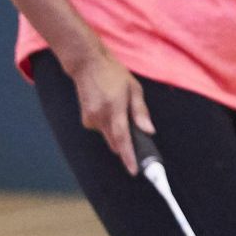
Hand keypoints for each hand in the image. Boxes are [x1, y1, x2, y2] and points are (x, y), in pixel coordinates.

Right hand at [69, 49, 153, 173]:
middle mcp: (101, 116)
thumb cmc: (113, 73)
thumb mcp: (133, 88)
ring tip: (119, 112)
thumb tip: (149, 131)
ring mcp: (91, 118)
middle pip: (116, 143)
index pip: (122, 138)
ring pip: (109, 138)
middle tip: (136, 136)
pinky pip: (101, 130)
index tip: (134, 171)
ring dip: (117, 134)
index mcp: (115, 108)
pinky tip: (108, 110)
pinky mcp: (86, 119)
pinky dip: (108, 127)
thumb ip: (141, 111)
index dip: (129, 157)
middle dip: (126, 145)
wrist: (86, 64)